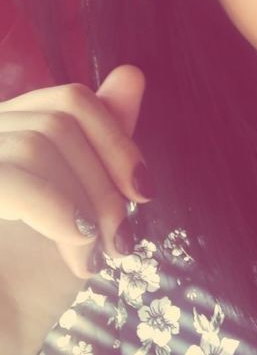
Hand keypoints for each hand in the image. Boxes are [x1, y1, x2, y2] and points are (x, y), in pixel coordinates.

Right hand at [0, 64, 152, 354]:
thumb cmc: (37, 281)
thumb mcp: (86, 204)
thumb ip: (104, 142)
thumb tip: (132, 73)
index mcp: (7, 132)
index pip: (70, 100)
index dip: (118, 140)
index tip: (144, 193)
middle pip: (61, 118)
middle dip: (107, 181)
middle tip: (119, 240)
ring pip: (39, 142)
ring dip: (86, 205)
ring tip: (92, 257)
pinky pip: (12, 176)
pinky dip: (58, 209)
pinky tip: (76, 244)